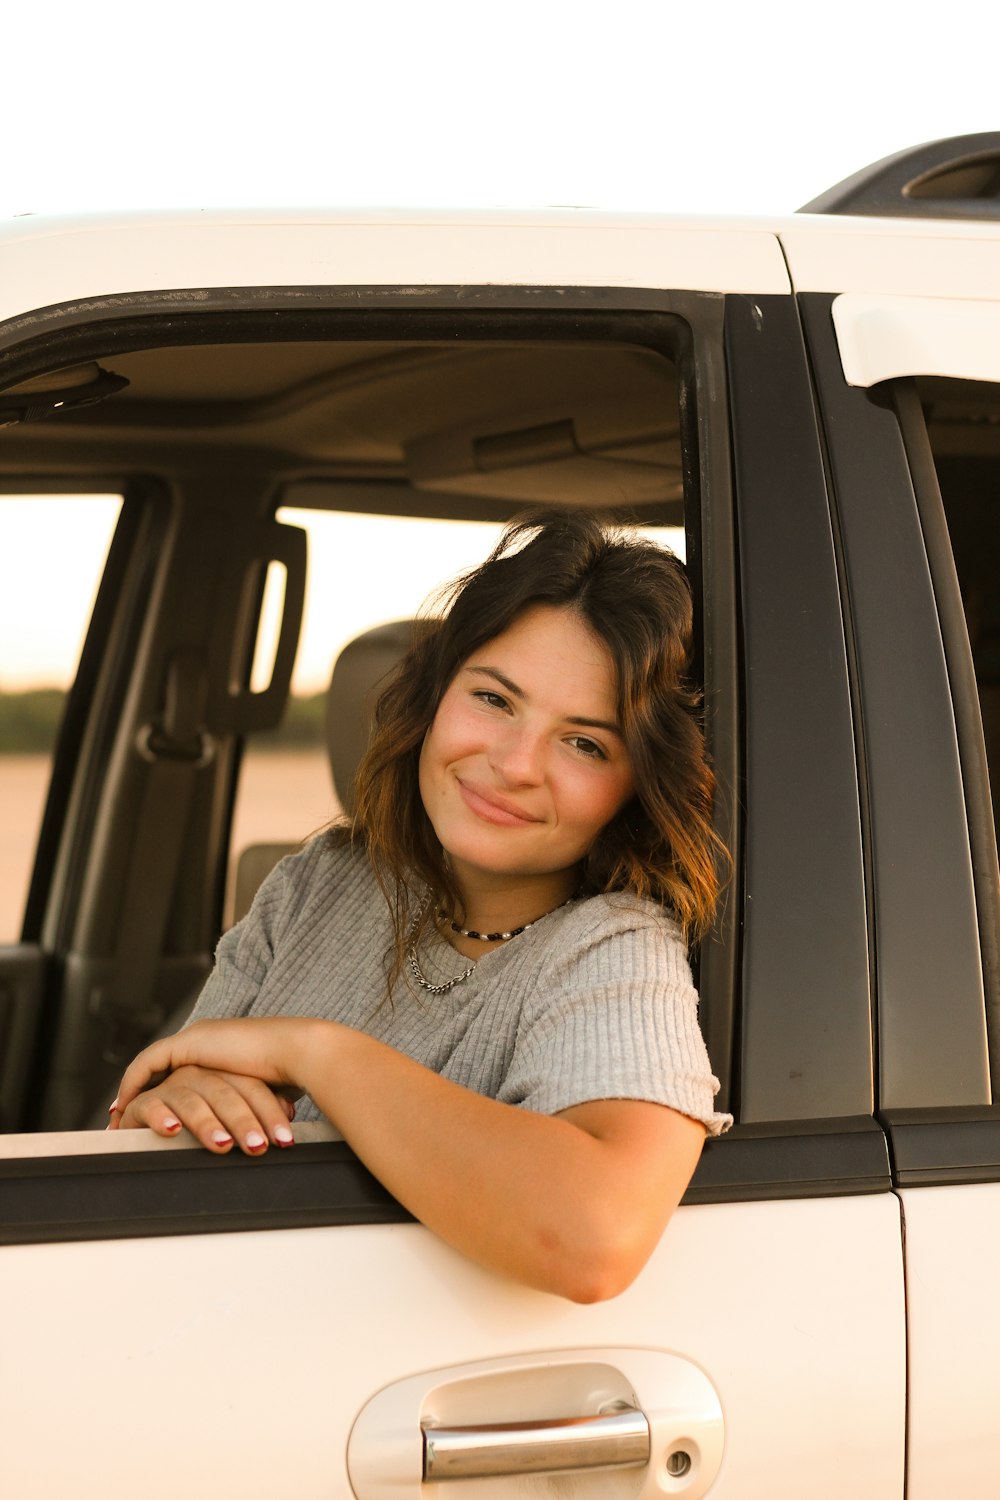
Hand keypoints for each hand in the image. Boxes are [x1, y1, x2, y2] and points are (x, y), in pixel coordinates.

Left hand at [108, 1018, 316, 1152]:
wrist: (301, 1054)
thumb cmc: (296, 1078)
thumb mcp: (268, 1100)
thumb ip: (253, 1113)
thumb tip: (259, 1142)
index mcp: (229, 1052)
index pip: (190, 1073)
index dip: (172, 1094)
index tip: (159, 1117)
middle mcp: (211, 1041)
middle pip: (167, 1069)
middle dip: (146, 1095)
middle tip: (127, 1119)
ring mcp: (199, 1039)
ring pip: (155, 1066)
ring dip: (136, 1092)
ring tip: (120, 1116)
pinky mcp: (191, 1043)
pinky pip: (149, 1063)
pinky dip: (134, 1083)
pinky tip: (124, 1105)